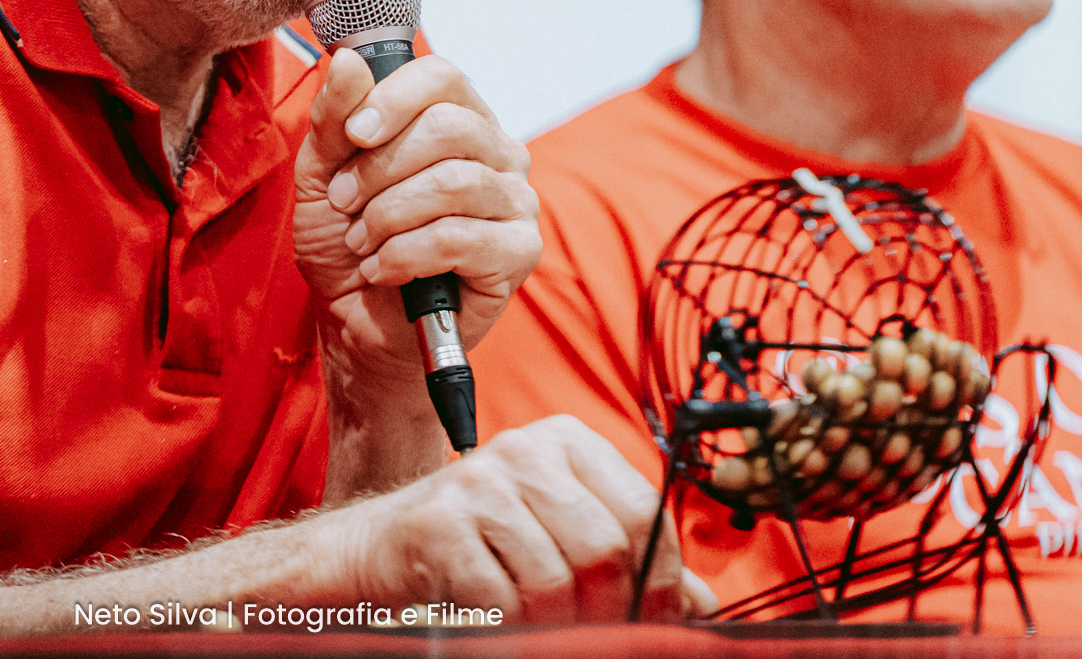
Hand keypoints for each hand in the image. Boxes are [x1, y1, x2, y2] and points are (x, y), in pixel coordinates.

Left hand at [294, 48, 539, 386]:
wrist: (354, 322)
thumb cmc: (345, 242)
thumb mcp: (321, 173)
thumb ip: (335, 117)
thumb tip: (351, 61)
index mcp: (457, 119)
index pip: (443, 76)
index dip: (394, 98)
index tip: (354, 135)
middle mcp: (497, 152)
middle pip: (449, 126)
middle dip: (380, 168)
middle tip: (345, 202)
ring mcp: (515, 201)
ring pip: (454, 182)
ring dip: (389, 215)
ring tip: (363, 241)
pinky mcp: (518, 252)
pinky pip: (460, 237)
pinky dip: (406, 254)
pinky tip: (384, 269)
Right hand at [330, 415, 717, 623]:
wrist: (380, 548)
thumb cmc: (481, 544)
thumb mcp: (559, 536)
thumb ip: (629, 560)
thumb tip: (702, 603)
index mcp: (568, 443)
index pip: (644, 510)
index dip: (661, 580)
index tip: (657, 622)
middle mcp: (527, 448)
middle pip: (606, 546)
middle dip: (611, 611)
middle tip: (598, 637)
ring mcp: (481, 480)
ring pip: (557, 578)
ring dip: (556, 625)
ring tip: (540, 628)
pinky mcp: (441, 521)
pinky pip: (503, 597)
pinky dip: (510, 625)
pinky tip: (498, 621)